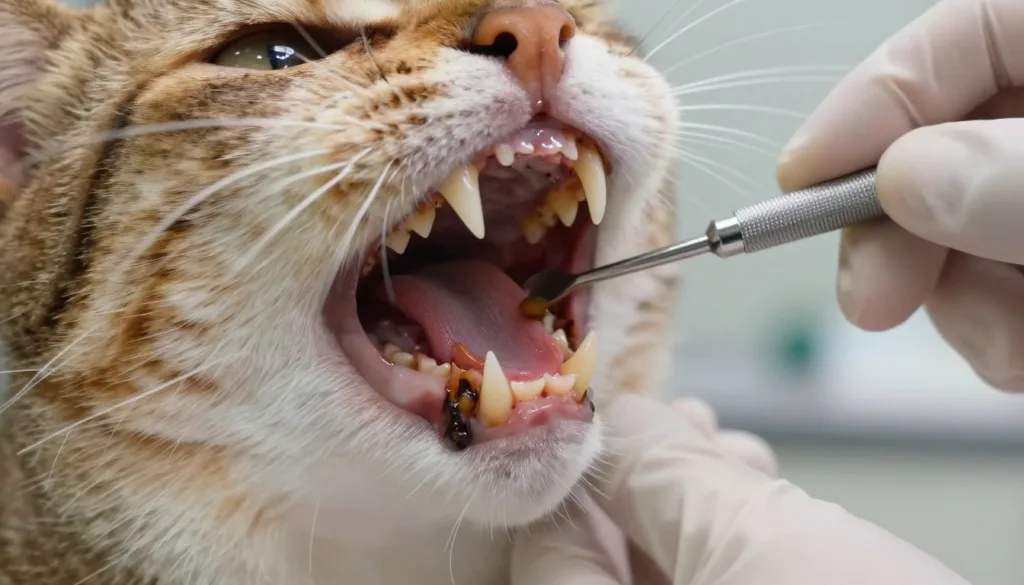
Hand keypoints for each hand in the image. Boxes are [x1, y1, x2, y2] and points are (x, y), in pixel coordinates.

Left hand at [510, 395, 969, 584]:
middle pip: (607, 564)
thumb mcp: (752, 546)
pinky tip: (765, 492)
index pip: (547, 554)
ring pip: (670, 577)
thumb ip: (662, 477)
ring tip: (736, 448)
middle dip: (643, 479)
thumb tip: (619, 421)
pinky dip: (736, 542)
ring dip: (694, 499)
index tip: (610, 410)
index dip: (576, 471)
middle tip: (679, 419)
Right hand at [777, 0, 1023, 390]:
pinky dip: (997, 330)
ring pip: (959, 235)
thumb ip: (1018, 176)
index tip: (800, 180)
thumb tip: (908, 179)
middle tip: (872, 297)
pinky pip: (1001, 290)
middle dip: (898, 235)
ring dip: (958, 303)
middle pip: (938, 151)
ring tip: (1008, 342)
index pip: (951, 43)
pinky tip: (1020, 348)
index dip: (865, 109)